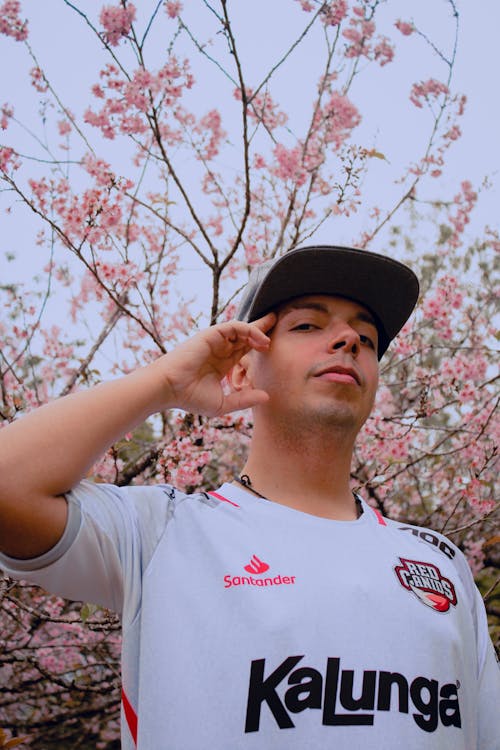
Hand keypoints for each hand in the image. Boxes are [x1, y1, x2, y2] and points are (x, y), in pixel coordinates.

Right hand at [158, 312, 275, 416]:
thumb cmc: (190, 398)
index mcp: (222, 364)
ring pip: (242, 330)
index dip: (259, 346)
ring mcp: (215, 341)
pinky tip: (260, 340)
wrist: (169, 389)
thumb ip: (244, 399)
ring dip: (258, 331)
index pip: (245, 350)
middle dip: (263, 329)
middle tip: (279, 323)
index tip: (274, 348)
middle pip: (246, 336)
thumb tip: (267, 397)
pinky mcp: (211, 335)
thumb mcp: (223, 404)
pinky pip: (235, 327)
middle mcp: (220, 350)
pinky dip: (249, 330)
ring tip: (269, 341)